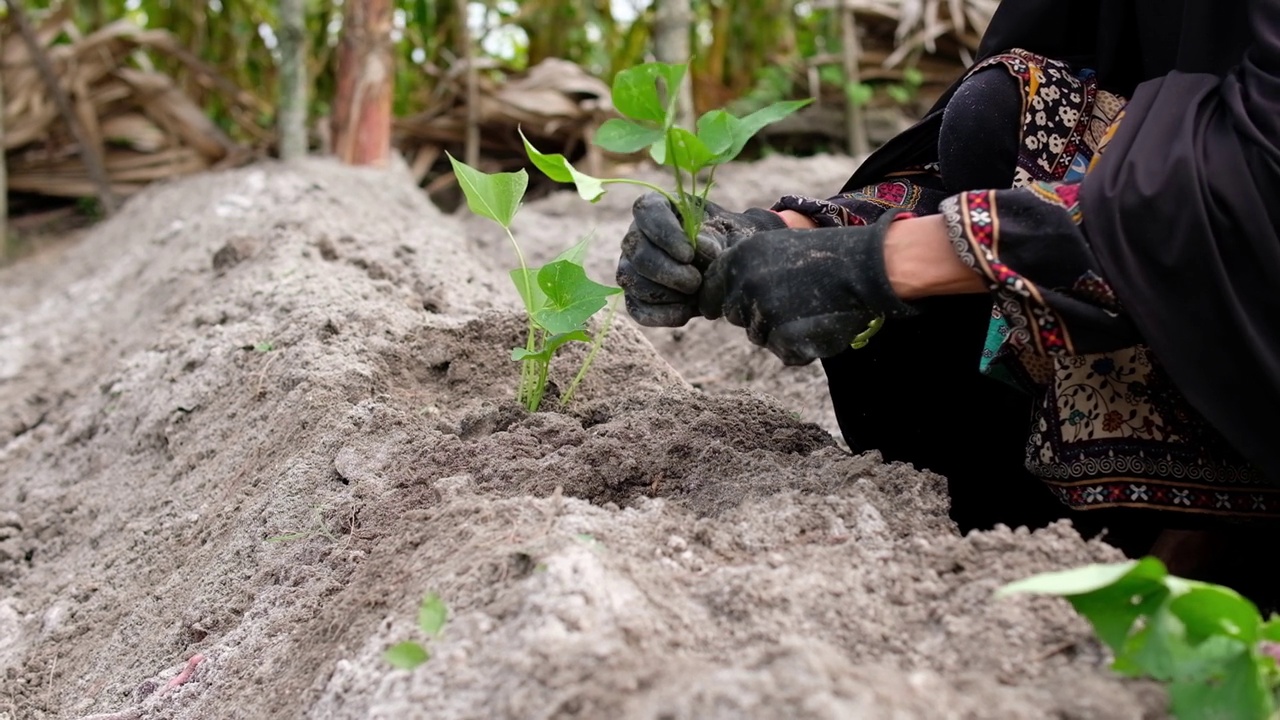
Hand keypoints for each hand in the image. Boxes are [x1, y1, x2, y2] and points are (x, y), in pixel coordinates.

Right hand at [616, 192, 786, 326]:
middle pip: (638, 252)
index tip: (689, 254)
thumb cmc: (726, 239)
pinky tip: (684, 314)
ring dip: (664, 293)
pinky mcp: (635, 295)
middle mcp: (636, 234)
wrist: (727, 265)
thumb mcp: (727, 231)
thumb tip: (699, 249)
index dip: (664, 234)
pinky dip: (659, 314)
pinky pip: (636, 308)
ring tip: (695, 296)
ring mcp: (631, 266)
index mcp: (656, 206)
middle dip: (667, 271)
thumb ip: (714, 237)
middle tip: (695, 282)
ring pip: (632, 280)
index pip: (647, 211)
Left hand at [699, 210, 918, 364]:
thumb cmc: (822, 255)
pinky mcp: (785, 339)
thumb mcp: (773, 248)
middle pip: (735, 317)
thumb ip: (744, 270)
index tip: (721, 308)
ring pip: (759, 336)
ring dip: (779, 330)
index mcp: (738, 259)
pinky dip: (800, 345)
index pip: (709, 292)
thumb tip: (717, 298)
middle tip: (789, 301)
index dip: (717, 301)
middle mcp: (745, 286)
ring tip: (808, 308)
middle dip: (755, 315)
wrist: (863, 267)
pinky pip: (784, 352)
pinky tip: (818, 324)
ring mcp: (764, 314)